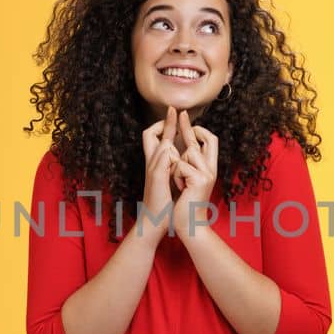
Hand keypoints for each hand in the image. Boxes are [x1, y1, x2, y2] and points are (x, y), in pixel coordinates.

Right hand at [137, 106, 180, 239]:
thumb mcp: (172, 182)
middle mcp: (152, 164)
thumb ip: (175, 168)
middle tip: (173, 111)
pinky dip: (167, 151)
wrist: (155, 221)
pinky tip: (173, 146)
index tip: (176, 115)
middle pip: (149, 134)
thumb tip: (184, 159)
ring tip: (174, 119)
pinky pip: (161, 158)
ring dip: (167, 132)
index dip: (166, 125)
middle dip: (163, 122)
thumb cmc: (165, 204)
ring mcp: (152, 169)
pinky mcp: (155, 178)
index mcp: (157, 164)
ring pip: (157, 143)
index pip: (158, 138)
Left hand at [171, 109, 218, 238]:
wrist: (189, 226)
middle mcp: (211, 169)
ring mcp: (207, 173)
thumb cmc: (184, 206)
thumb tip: (182, 147)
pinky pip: (181, 164)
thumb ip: (188, 165)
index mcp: (208, 169)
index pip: (210, 142)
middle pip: (206, 139)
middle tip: (182, 112)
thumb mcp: (186, 183)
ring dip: (176, 165)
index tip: (185, 119)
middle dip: (189, 127)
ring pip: (188, 151)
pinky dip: (176, 176)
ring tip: (178, 183)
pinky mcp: (200, 179)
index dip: (197, 130)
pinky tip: (180, 189)